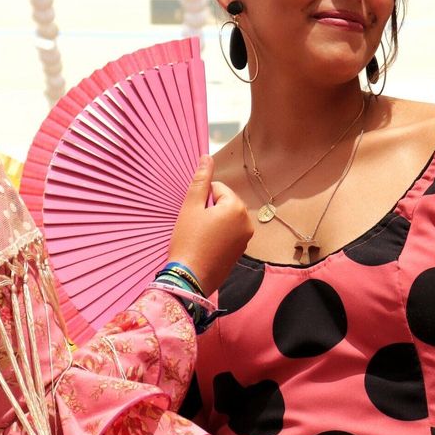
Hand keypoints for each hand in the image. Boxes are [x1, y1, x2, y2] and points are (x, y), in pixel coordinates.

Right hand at [167, 156, 251, 295]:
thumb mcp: (190, 207)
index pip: (218, 188)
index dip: (202, 199)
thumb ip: (200, 180)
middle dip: (210, 209)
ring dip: (214, 221)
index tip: (193, 215)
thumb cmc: (188, 240)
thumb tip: (207, 156)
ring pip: (226, 218)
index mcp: (237, 207)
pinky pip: (230, 233)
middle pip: (225, 203)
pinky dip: (218, 235)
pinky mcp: (241, 251)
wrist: (189, 277)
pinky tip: (206, 246)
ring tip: (200, 236)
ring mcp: (246, 238)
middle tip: (195, 226)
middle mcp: (247, 222)